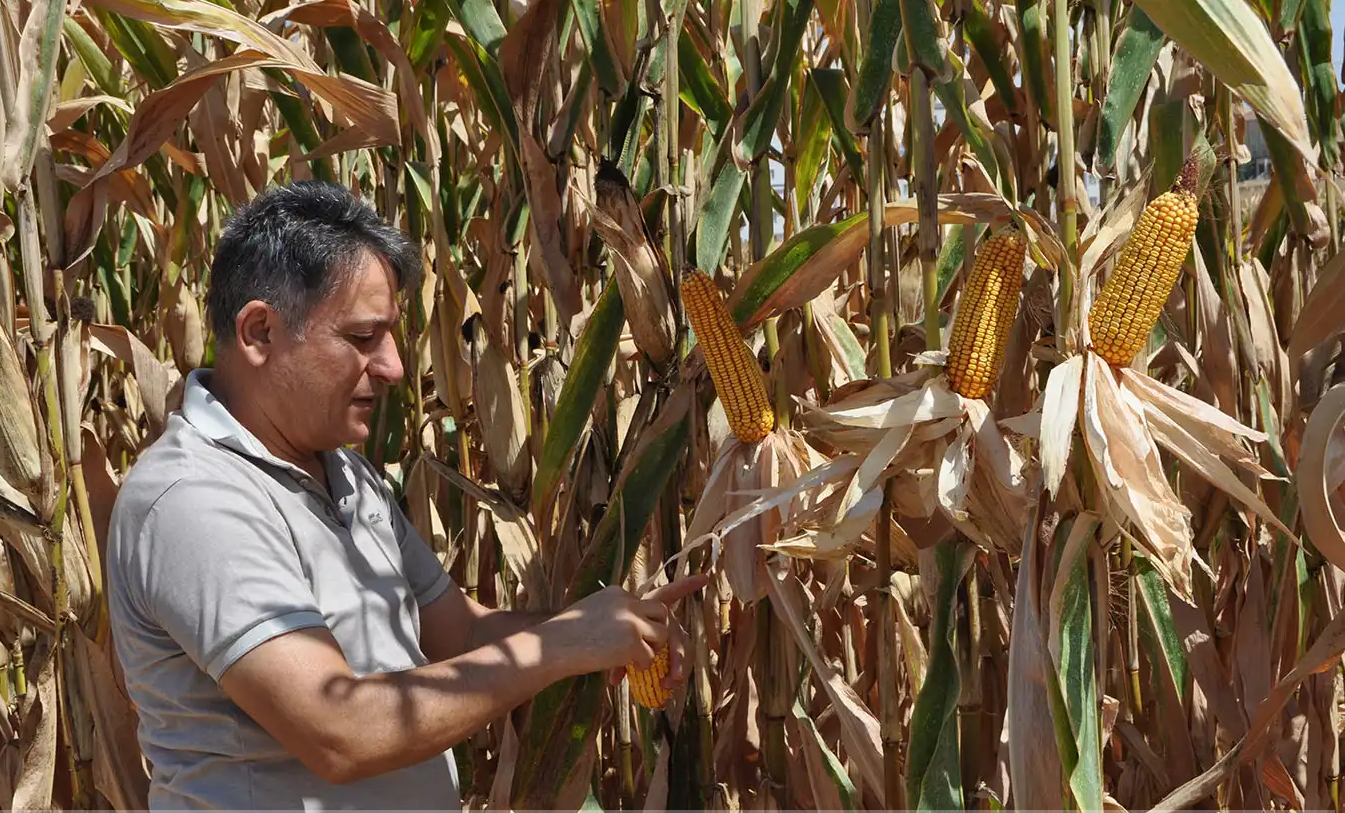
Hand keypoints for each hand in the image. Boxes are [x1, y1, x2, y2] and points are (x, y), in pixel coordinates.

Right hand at [539, 574, 709, 681]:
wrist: (551, 646)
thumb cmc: (564, 636)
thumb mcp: (593, 615)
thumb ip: (617, 618)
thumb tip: (636, 638)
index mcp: (620, 594)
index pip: (657, 590)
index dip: (684, 586)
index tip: (705, 577)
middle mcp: (629, 601)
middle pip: (663, 616)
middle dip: (660, 635)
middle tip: (647, 650)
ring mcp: (632, 620)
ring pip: (659, 637)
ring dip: (647, 652)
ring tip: (621, 657)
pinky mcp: (632, 640)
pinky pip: (648, 659)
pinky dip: (635, 667)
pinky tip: (614, 667)